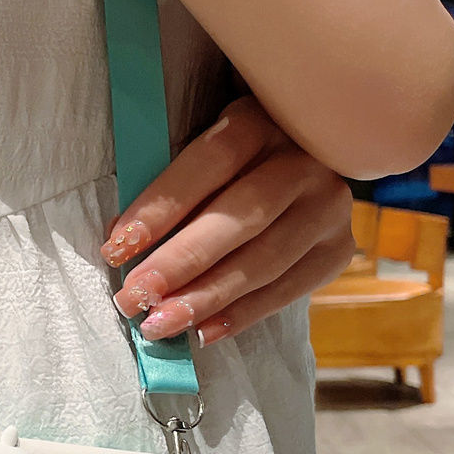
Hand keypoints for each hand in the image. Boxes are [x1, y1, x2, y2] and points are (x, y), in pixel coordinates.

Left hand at [101, 95, 354, 346]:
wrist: (299, 166)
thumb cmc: (226, 163)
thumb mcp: (202, 147)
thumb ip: (172, 186)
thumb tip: (123, 245)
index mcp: (261, 121)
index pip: (209, 163)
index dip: (161, 207)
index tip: (116, 248)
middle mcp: (304, 161)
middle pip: (239, 218)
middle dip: (179, 263)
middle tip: (134, 298)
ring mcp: (329, 207)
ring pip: (264, 261)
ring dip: (205, 298)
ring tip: (159, 324)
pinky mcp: (338, 249)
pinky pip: (289, 289)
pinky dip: (242, 314)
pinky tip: (203, 332)